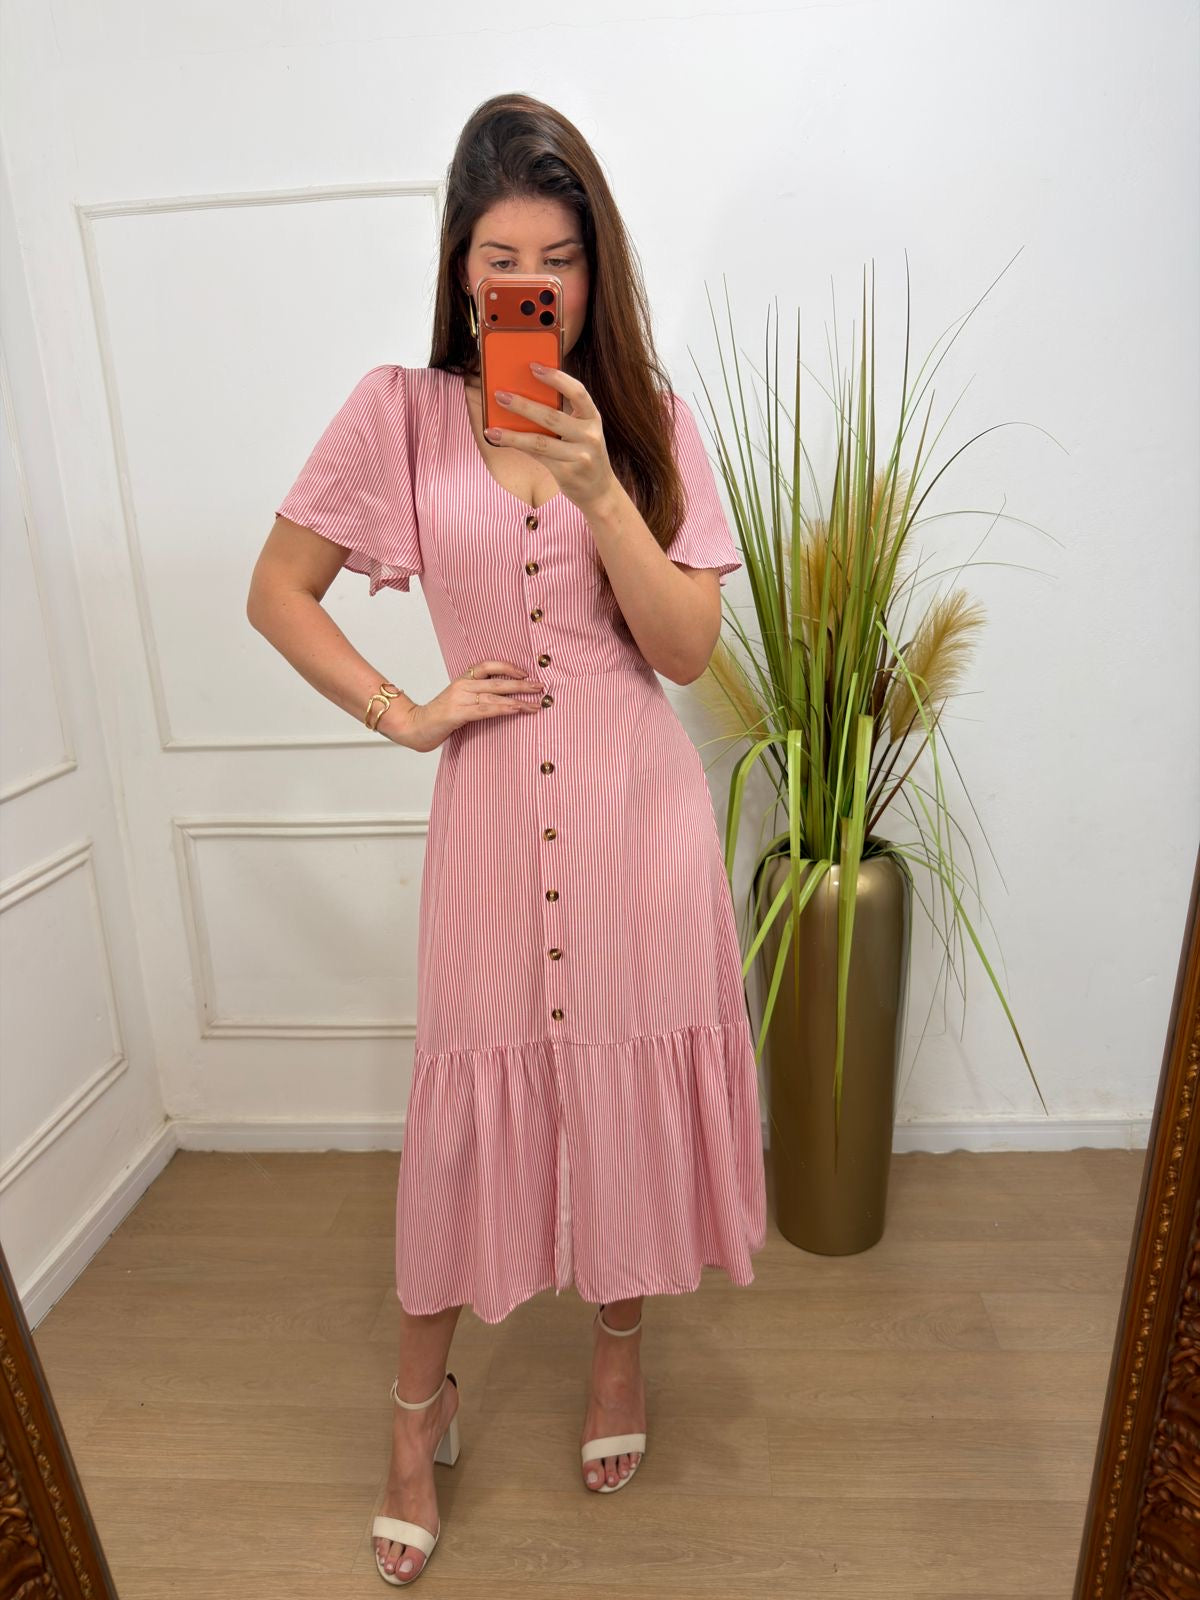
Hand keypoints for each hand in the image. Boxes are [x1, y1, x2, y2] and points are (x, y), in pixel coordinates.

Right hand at [380, 661, 545, 752]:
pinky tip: (517, 709)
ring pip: (495, 695)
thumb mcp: (457, 703)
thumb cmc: (436, 718)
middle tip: (540, 686)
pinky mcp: (459, 713)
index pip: (487, 666)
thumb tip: (498, 701)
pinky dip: (504, 708)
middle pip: (497, 680)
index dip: (507, 667)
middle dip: (522, 684)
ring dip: (518, 699)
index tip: (524, 672)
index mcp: (462, 681)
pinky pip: (487, 709)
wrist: (413, 726)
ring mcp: (461, 698)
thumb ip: (474, 698)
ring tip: (535, 703)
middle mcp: (463, 686)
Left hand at [485, 363, 618, 514]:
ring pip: (540, 441)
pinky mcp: (568, 473)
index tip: (533, 366)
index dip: (556, 378)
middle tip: (500, 395)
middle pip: (552, 416)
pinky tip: (500, 439)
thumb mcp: (581, 432)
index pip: (577, 392)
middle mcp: (590, 435)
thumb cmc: (583, 454)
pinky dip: (517, 446)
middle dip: (523, 405)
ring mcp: (580, 456)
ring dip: (513, 432)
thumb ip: (561, 416)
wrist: (600, 491)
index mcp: (593, 418)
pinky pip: (537, 456)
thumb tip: (522, 399)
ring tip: (492, 426)